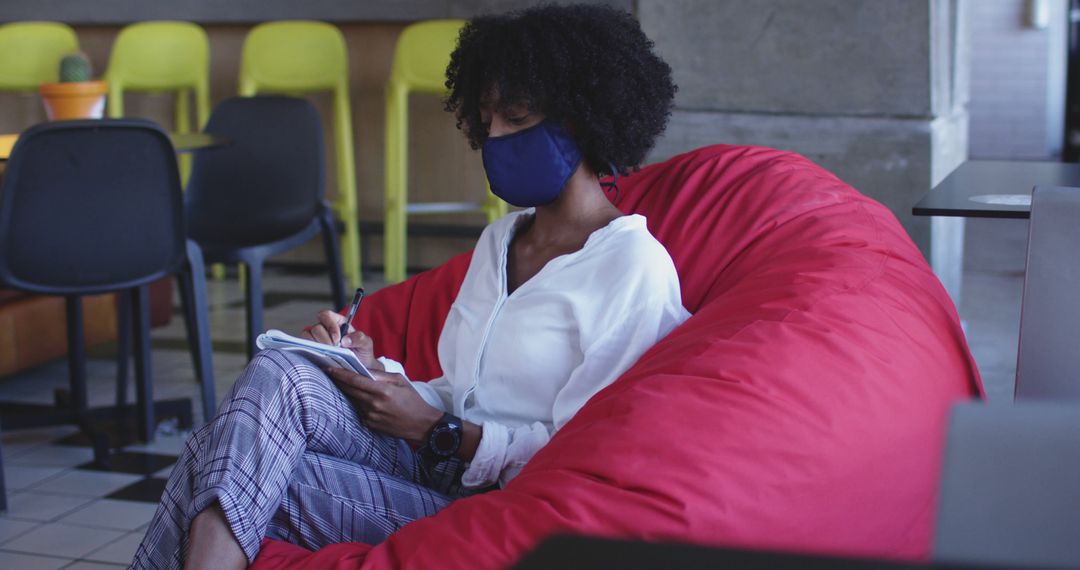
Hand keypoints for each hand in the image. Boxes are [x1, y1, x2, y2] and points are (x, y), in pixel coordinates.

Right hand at [301, 310, 383, 370]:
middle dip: (324, 339)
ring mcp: (316, 339)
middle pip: (316, 327)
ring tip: (328, 355)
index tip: (337, 339)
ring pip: (307, 336)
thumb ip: (359, 338)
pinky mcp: (311, 350)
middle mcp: (324, 329)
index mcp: (337, 322)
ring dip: (316, 346)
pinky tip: (321, 358)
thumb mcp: (366, 344)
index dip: (330, 325)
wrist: (358, 368)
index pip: (326, 315)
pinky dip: (309, 351)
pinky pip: (304, 347)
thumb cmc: (361, 353)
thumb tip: (345, 340)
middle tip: (333, 349)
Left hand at [325, 368, 442, 443]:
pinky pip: (359, 410)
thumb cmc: (412, 400)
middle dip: (339, 381)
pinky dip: (358, 403)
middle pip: (349, 390)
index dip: (341, 374)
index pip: (355, 380)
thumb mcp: (400, 381)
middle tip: (329, 372)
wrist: (421, 424)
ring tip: (342, 383)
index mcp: (382, 391)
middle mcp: (374, 404)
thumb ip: (382, 375)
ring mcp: (371, 416)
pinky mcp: (370, 424)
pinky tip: (360, 399)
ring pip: (353, 400)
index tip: (330, 367)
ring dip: (347, 392)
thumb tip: (364, 370)